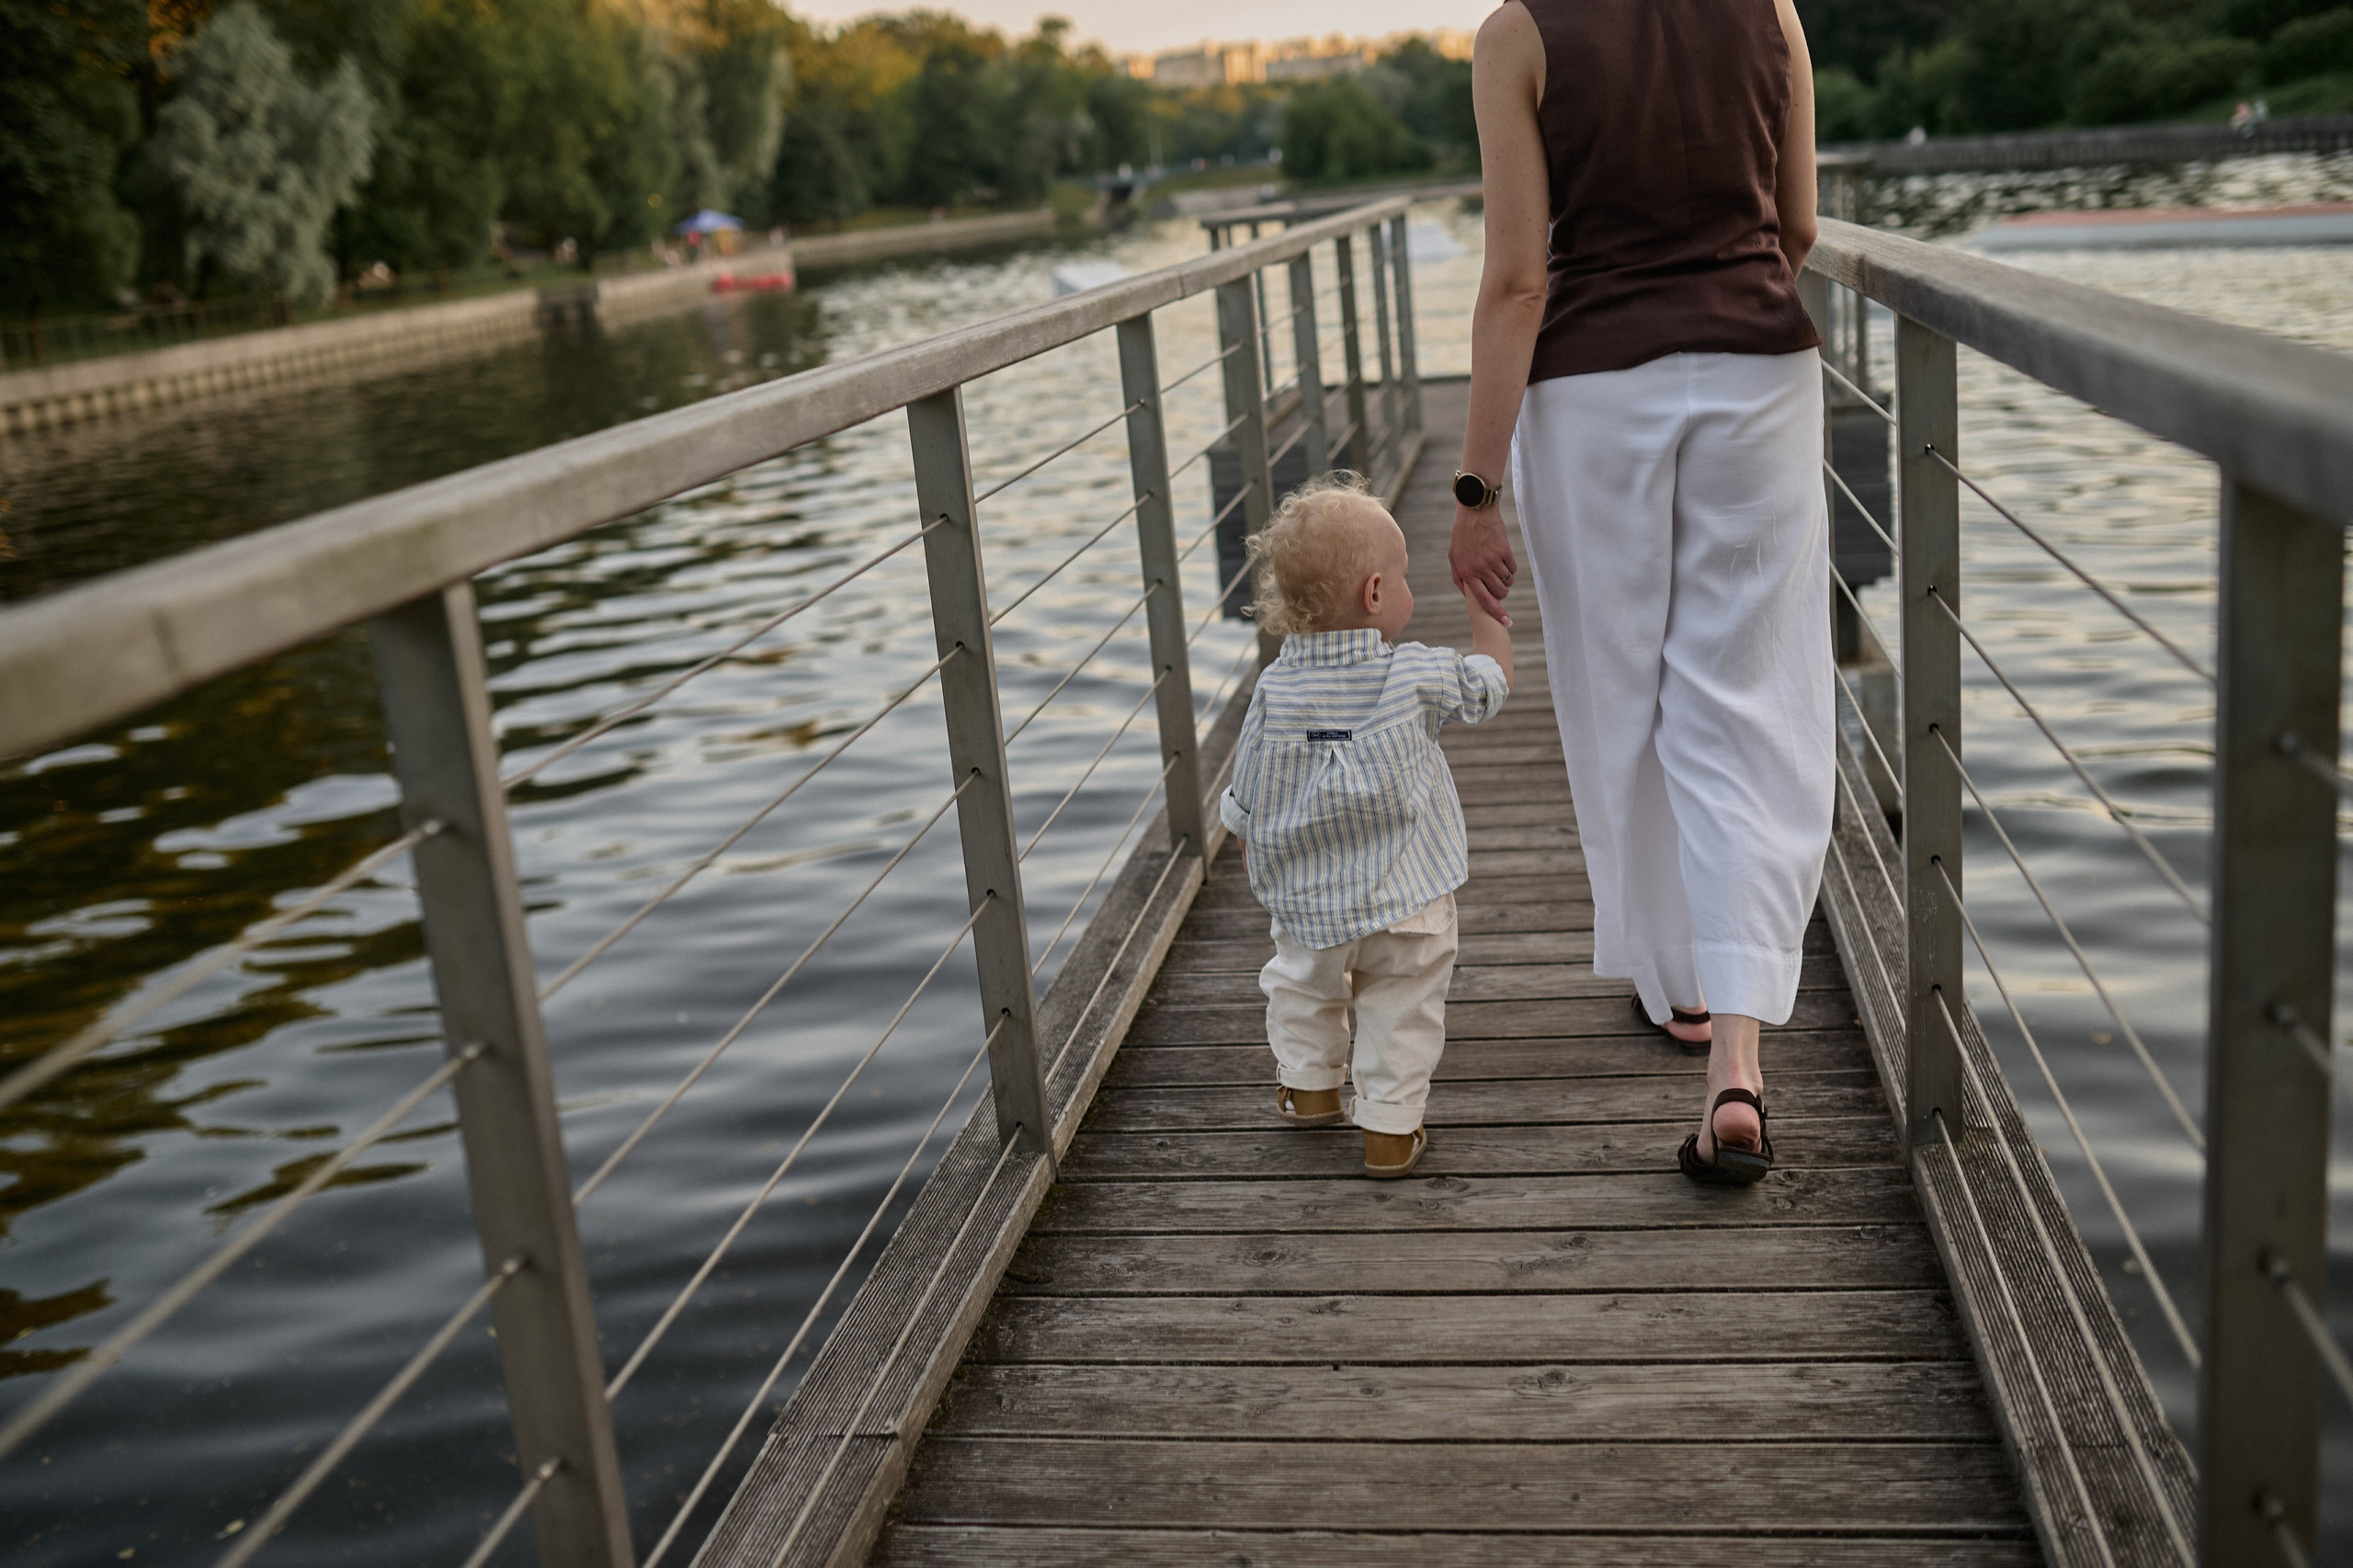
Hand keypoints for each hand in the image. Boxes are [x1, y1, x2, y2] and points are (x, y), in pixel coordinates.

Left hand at [1450, 504, 1517, 622]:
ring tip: (1498, 570)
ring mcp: (1493, 559)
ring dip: (1506, 580)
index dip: (1496, 613)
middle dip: (1502, 594)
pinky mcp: (1504, 550)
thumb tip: (1467, 595)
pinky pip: (1513, 568)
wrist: (1475, 512)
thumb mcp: (1453, 557)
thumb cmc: (1462, 535)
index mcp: (1467, 572)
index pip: (1483, 599)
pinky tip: (1503, 560)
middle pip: (1499, 593)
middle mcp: (1480, 568)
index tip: (1506, 622)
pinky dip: (1510, 568)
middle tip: (1499, 587)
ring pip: (1507, 581)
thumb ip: (1459, 578)